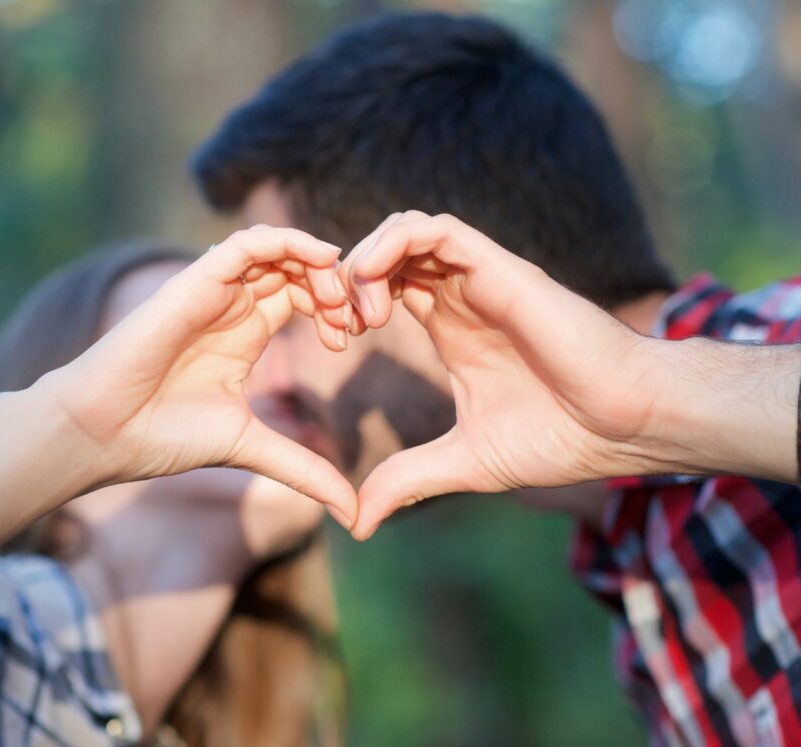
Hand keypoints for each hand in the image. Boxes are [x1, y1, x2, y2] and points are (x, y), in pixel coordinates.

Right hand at [41, 227, 356, 527]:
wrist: (104, 433)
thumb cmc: (164, 437)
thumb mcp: (254, 449)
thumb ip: (305, 470)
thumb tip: (355, 515)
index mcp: (246, 335)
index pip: (301, 297)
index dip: (334, 308)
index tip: (350, 339)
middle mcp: (232, 307)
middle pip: (296, 269)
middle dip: (334, 286)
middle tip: (353, 319)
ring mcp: (214, 291)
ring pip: (277, 248)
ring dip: (317, 263)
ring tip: (335, 300)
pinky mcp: (197, 281)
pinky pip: (248, 243)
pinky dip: (288, 241)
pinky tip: (320, 259)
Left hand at [341, 212, 672, 538]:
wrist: (626, 424)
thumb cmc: (561, 438)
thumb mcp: (464, 462)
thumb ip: (408, 480)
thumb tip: (356, 524)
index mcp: (448, 326)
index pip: (382, 286)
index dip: (346, 303)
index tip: (333, 345)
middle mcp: (460, 295)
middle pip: (386, 251)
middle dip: (345, 278)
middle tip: (335, 326)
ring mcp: (480, 278)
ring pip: (405, 230)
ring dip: (365, 260)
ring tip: (358, 316)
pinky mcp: (500, 269)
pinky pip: (436, 229)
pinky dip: (393, 245)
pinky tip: (376, 295)